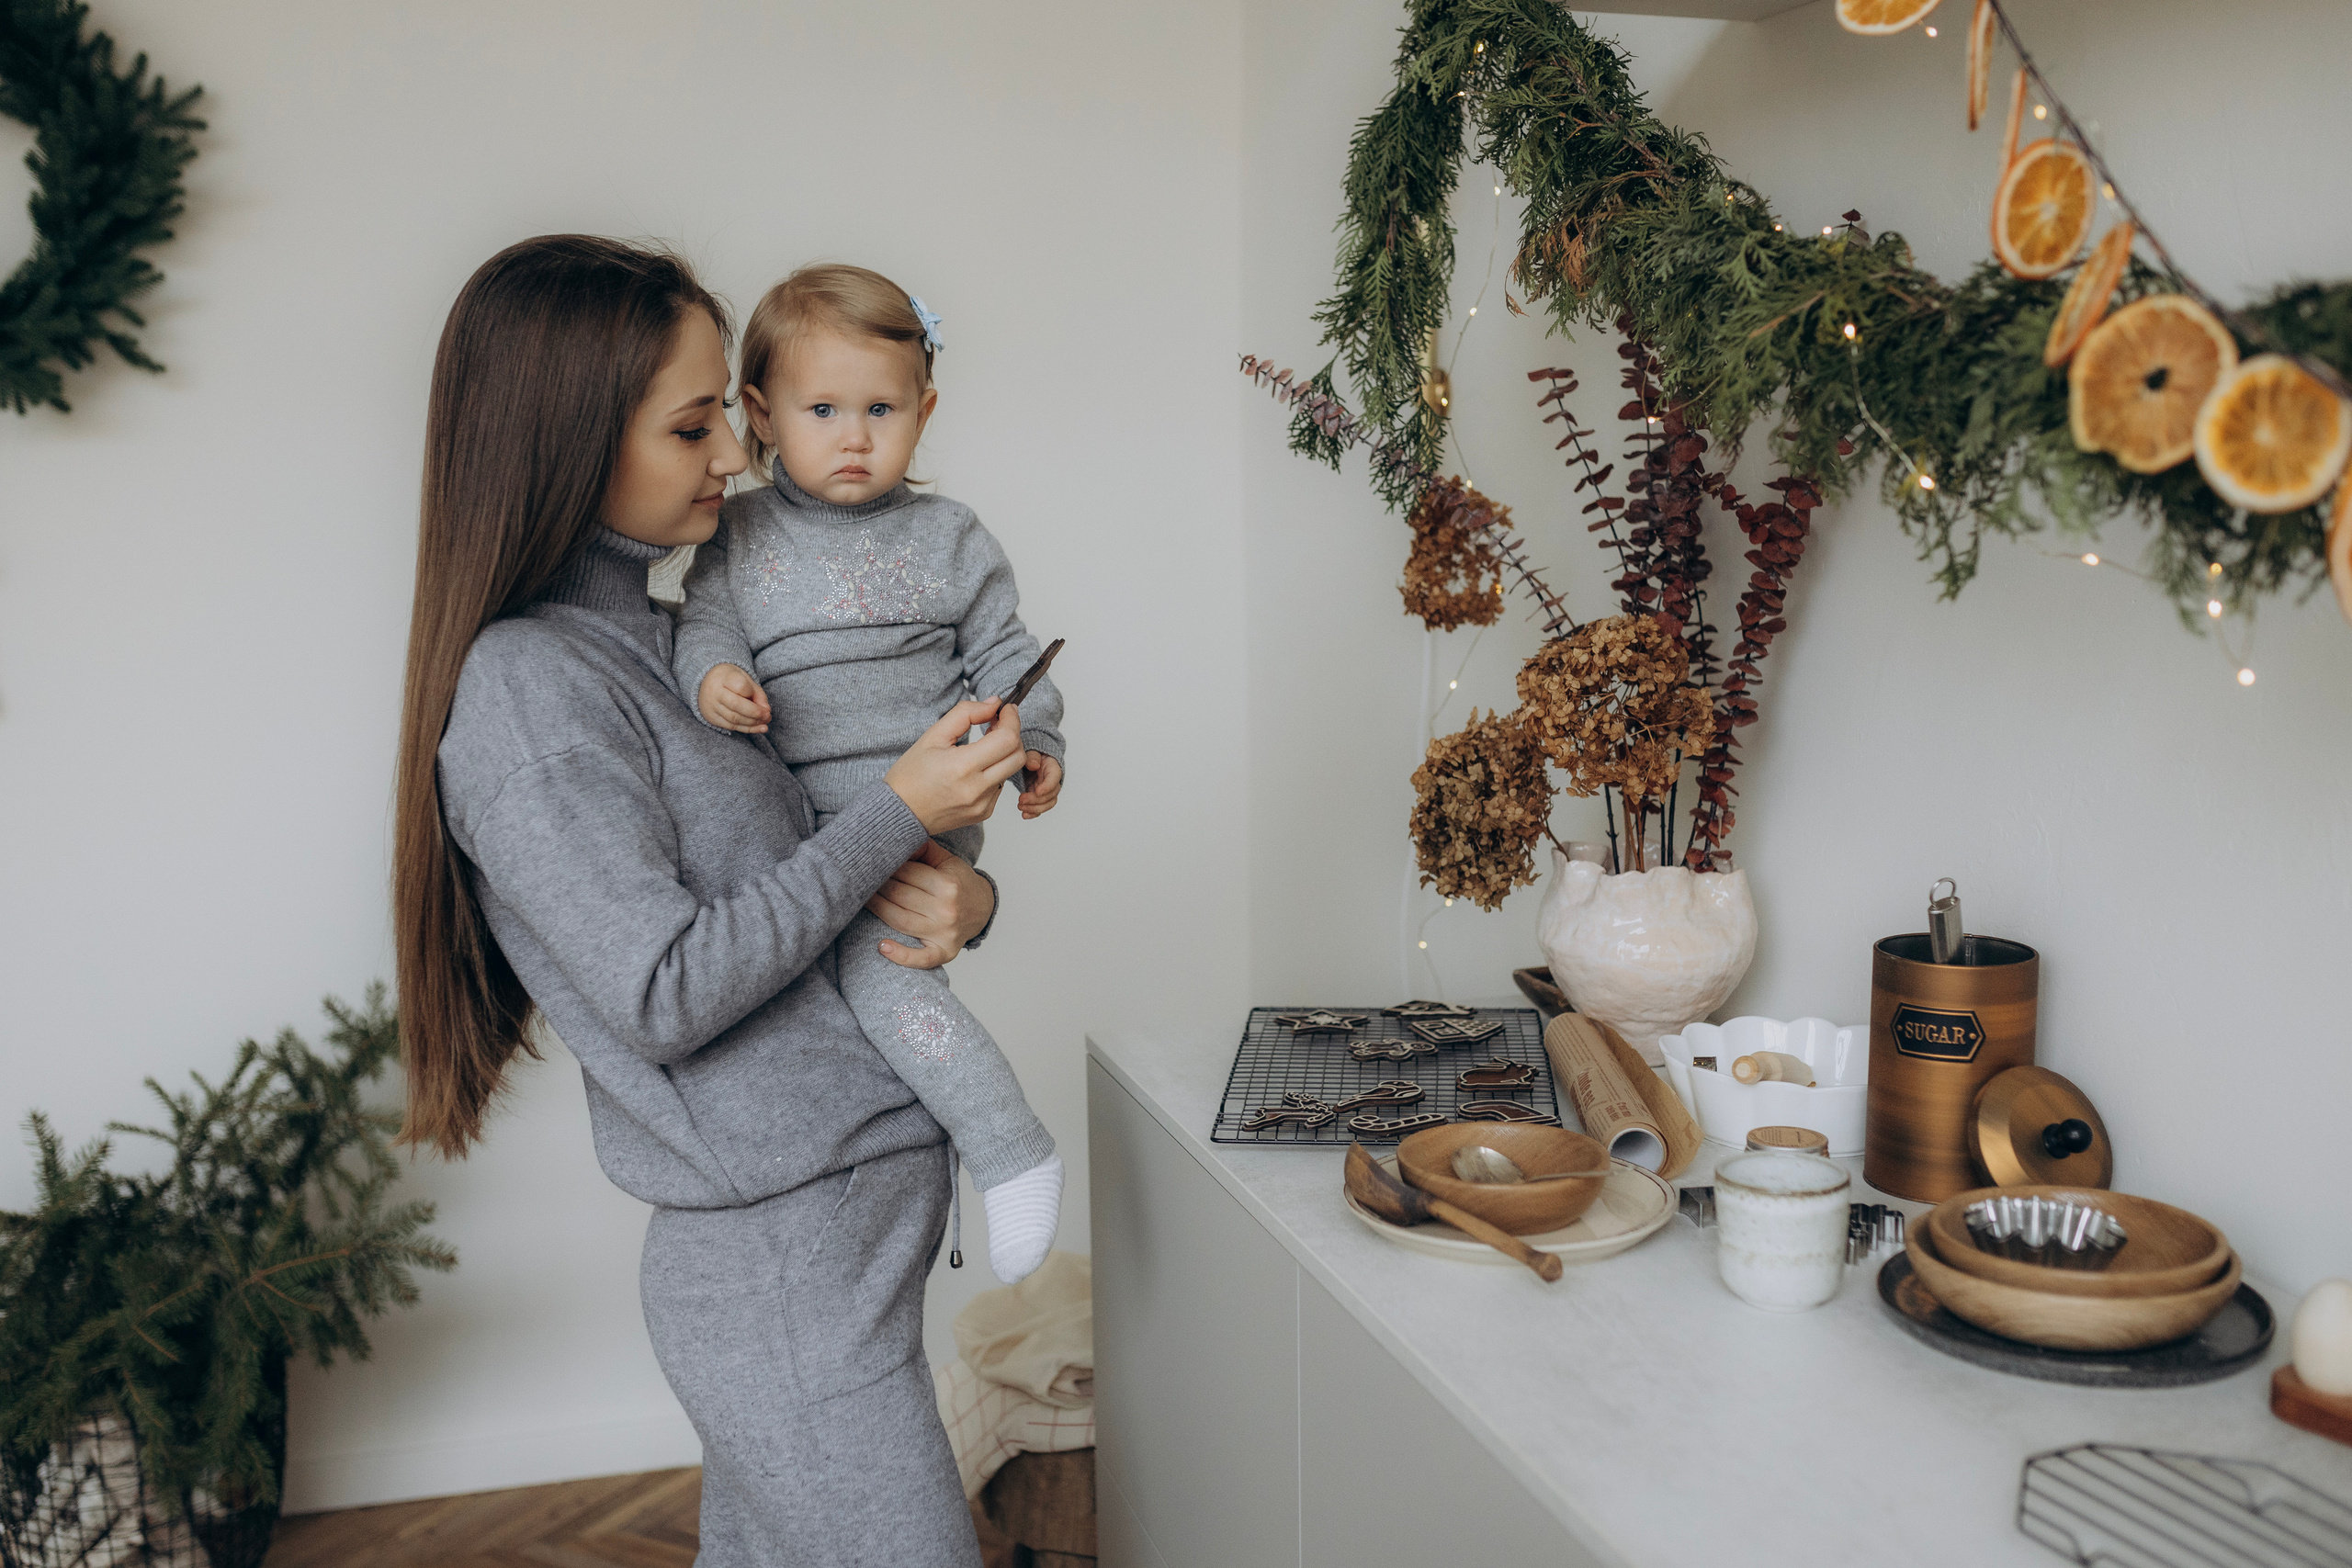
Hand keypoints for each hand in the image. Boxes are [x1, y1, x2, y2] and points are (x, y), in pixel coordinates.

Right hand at [698, 664, 770, 733]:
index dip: (751, 692)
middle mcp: (715, 693)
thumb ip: (757, 692)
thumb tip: (766, 710)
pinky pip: (731, 726)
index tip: (755, 694)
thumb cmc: (730, 679)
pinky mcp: (712, 718)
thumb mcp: (745, 678)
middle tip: (767, 715)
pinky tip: (759, 728)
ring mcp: (712, 707)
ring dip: (753, 722)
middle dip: (755, 712)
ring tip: (765, 721)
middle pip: (736, 705)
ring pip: (734, 719)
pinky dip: (747, 729)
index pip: (740, 686)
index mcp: (723, 677)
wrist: (706, 684)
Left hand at [873, 840, 996, 969]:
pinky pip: (921, 958)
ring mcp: (945, 933)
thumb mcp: (947, 861)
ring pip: (900, 920)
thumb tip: (896, 836)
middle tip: (861, 878)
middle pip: (900, 895)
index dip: (887, 867)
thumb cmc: (959, 882)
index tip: (872, 862)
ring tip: (861, 899)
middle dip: (878, 885)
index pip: (907, 873)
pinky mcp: (944, 952)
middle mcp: (947, 909)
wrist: (983, 909)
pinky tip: (883, 947)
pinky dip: (901, 956)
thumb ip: (923, 849)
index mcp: (949, 884)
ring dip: (877, 908)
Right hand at [883, 699, 1026, 833]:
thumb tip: (993, 703)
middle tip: (995, 725)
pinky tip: (976, 768)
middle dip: (1012, 735)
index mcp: (962, 767)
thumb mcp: (933, 736)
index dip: (1011, 720)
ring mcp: (982, 804)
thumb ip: (965, 714)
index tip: (1006, 710)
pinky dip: (995, 772)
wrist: (900, 813)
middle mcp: (977, 789)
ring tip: (984, 745)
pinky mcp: (984, 813)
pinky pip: (1001, 786)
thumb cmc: (910, 776)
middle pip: (1018, 756)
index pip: (1007, 739)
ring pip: (1010, 771)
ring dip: (1004, 753)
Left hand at [1018, 753, 1062, 818]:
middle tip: (1021, 799)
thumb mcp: (1032, 752)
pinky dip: (1033, 814)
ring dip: (1034, 808)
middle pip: (1051, 795)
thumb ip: (1033, 757)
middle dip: (1036, 800)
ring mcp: (1047, 792)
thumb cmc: (1033, 756)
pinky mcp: (1040, 798)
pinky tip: (1024, 815)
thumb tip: (1034, 765)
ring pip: (1047, 804)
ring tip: (1020, 806)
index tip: (1037, 791)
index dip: (1047, 787)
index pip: (1054, 779)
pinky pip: (1040, 808)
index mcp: (1053, 769)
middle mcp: (1053, 782)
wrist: (1031, 762)